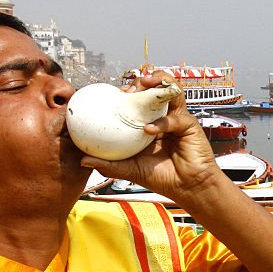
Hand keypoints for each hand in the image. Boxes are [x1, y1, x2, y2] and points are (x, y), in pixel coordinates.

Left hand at [81, 73, 220, 199]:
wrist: (188, 188)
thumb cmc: (163, 178)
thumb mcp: (130, 170)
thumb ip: (109, 164)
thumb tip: (83, 160)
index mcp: (149, 124)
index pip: (137, 103)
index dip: (125, 94)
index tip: (111, 94)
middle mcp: (163, 117)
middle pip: (153, 91)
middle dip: (141, 82)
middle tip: (127, 87)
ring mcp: (177, 119)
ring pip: (170, 92)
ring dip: (158, 83)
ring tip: (144, 84)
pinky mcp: (189, 125)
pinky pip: (174, 119)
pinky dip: (161, 123)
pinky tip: (149, 130)